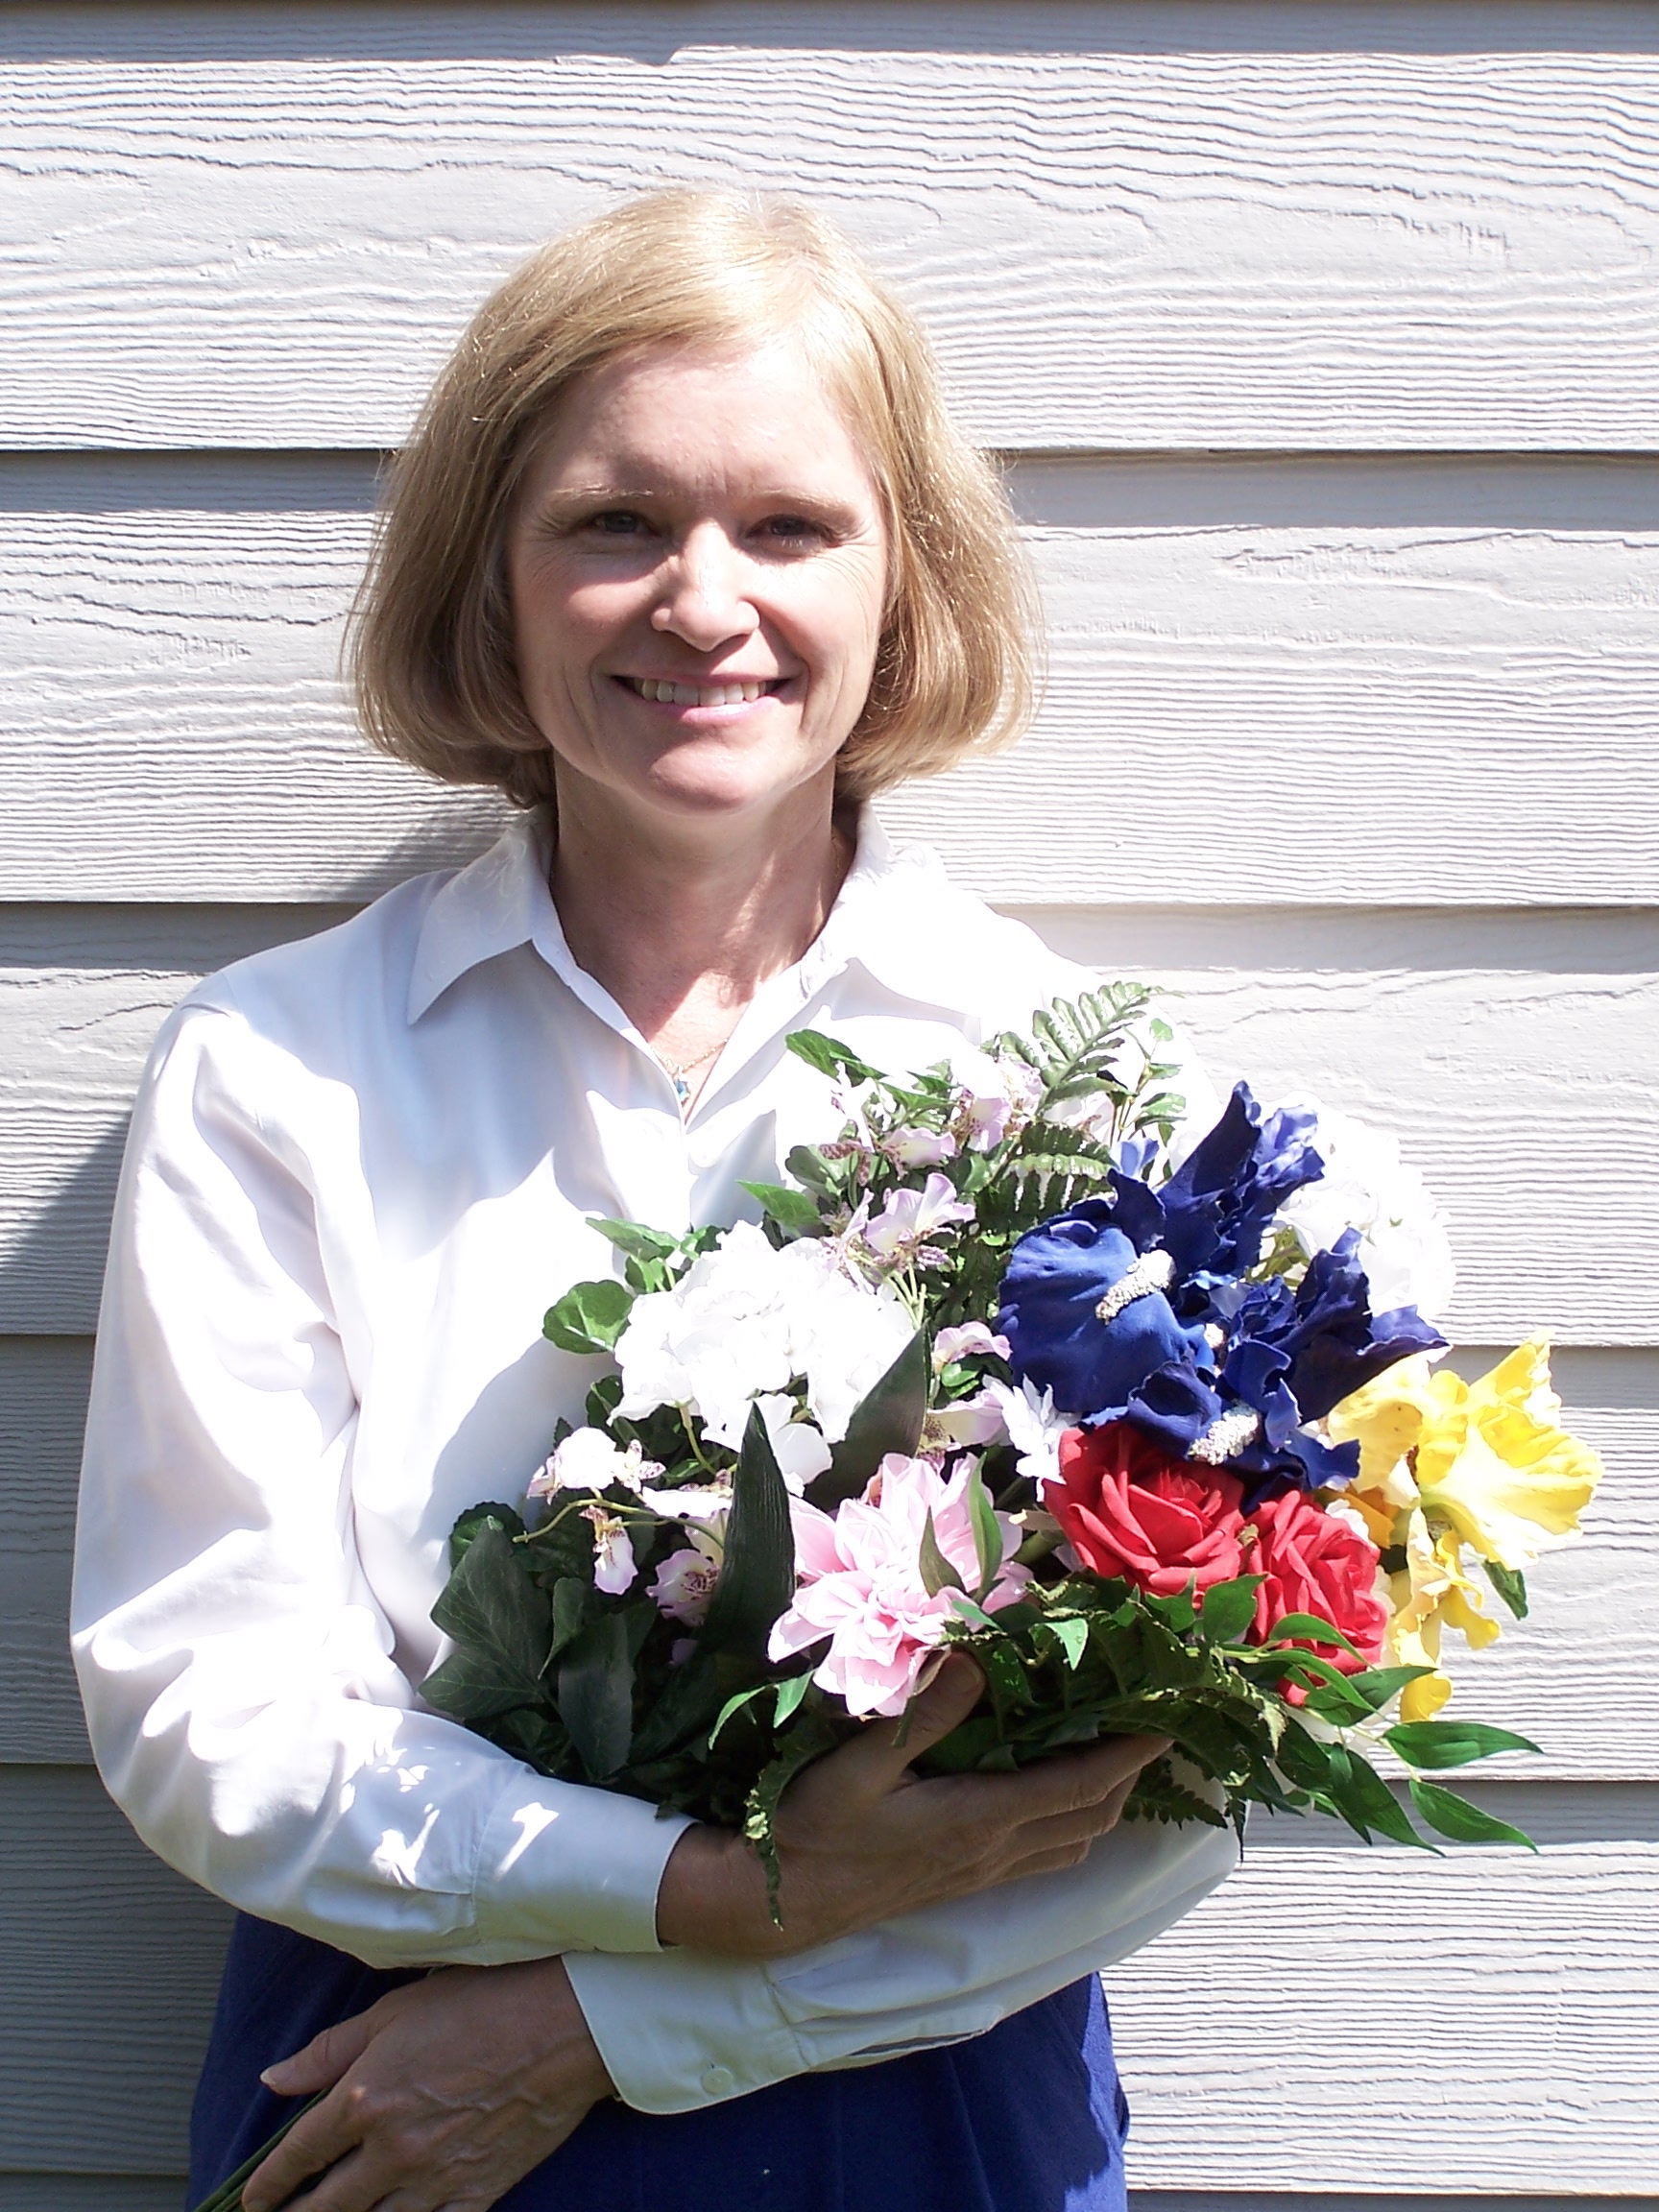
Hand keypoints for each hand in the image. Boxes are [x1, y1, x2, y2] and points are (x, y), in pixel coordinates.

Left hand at [240, 1955, 613, 2211]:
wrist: (565, 2025)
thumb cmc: (483, 2002)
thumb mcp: (395, 2011)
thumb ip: (329, 2052)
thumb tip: (274, 2080)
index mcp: (364, 2101)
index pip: (297, 2156)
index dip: (268, 2183)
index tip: (253, 2198)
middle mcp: (390, 2151)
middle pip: (323, 2207)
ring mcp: (433, 2180)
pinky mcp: (475, 2195)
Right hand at [656, 1651, 1169, 1958]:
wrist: (783, 1905)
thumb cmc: (817, 1828)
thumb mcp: (861, 1763)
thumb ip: (924, 1715)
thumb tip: (976, 1660)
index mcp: (980, 1818)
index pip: (1079, 1785)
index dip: (1128, 1754)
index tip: (1166, 1719)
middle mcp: (995, 1850)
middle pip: (1092, 1817)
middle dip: (1129, 1774)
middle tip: (1149, 1724)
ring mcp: (983, 1871)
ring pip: (1073, 1841)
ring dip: (1104, 1800)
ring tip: (1114, 1753)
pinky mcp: (966, 1880)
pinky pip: (1044, 1855)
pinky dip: (1072, 1821)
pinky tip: (1058, 1795)